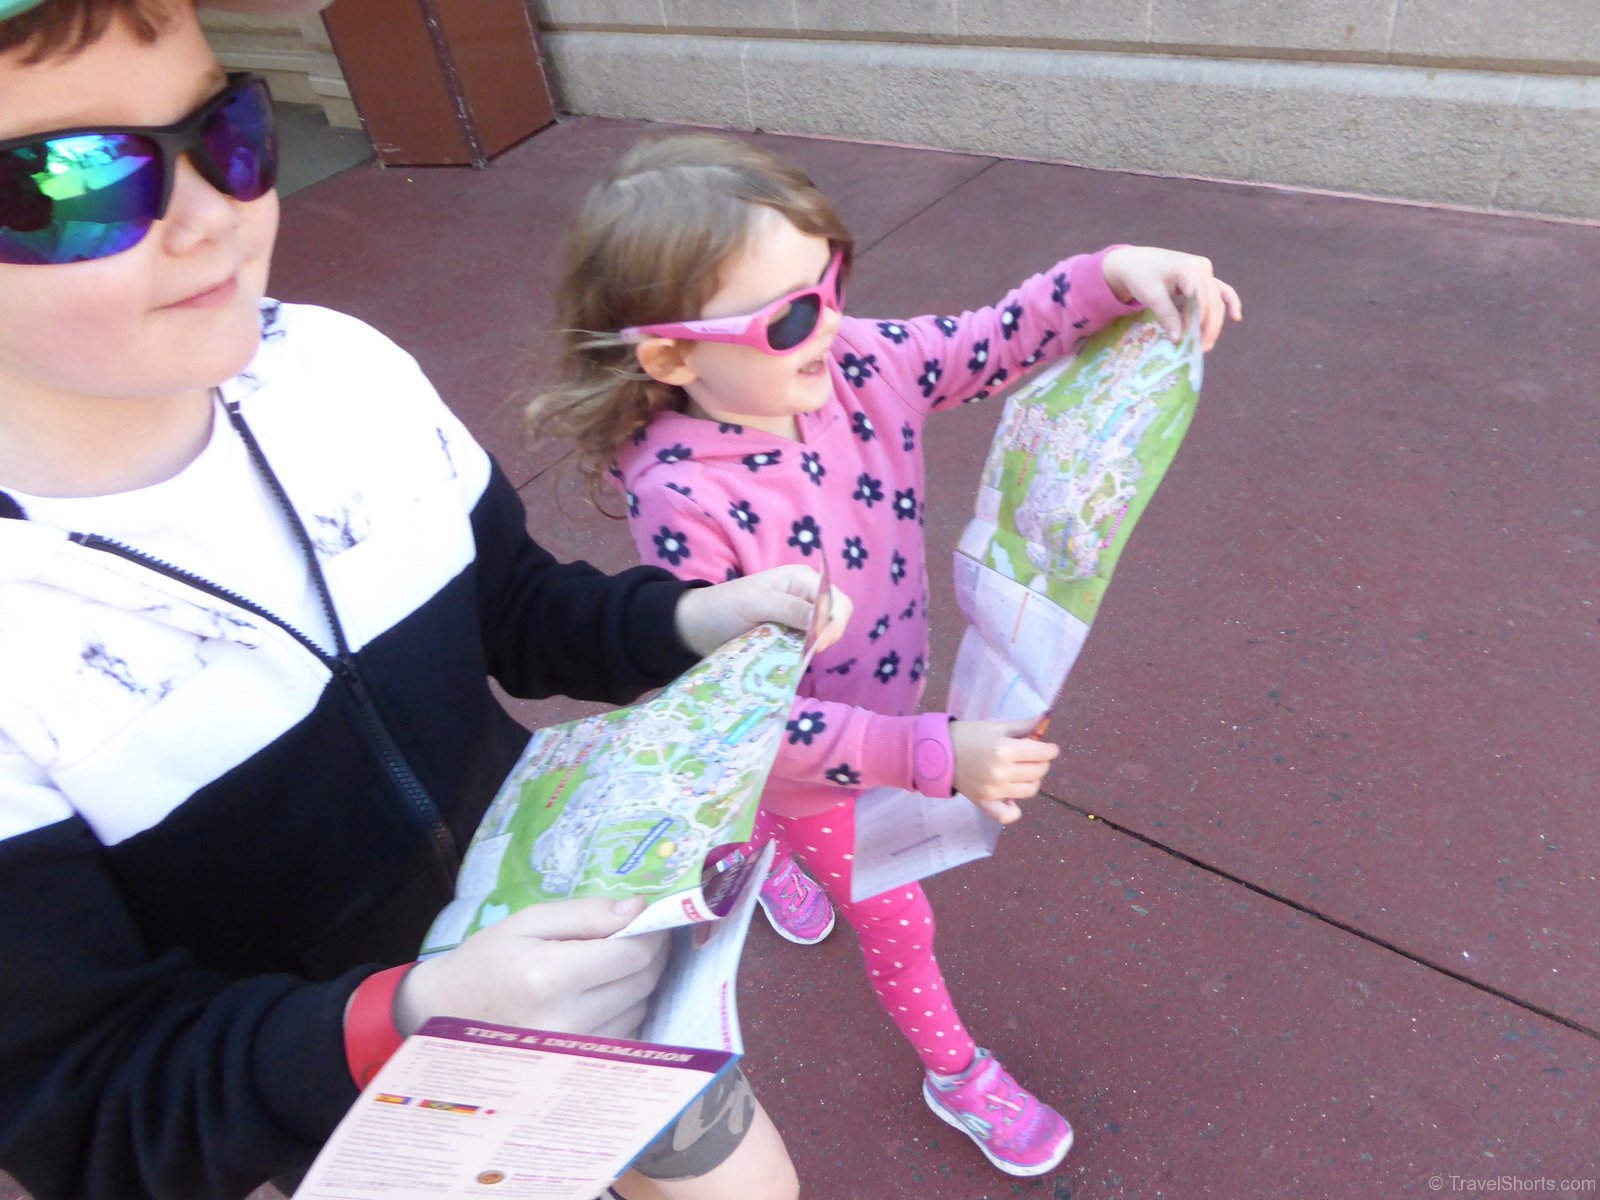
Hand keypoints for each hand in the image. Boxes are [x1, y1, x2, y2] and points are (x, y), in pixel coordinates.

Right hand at [394, 897, 668, 1039]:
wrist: (446, 1015)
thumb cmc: (487, 961)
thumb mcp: (529, 922)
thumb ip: (586, 913)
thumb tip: (640, 908)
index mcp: (550, 978)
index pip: (632, 955)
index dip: (652, 933)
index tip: (650, 919)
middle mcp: (566, 1022)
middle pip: (642, 983)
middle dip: (651, 954)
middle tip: (638, 935)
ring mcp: (573, 1052)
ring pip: (639, 1009)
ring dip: (638, 983)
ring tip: (611, 965)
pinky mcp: (576, 1068)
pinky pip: (625, 1034)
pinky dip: (625, 1010)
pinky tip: (603, 996)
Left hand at [674, 564, 851, 656]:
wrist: (696, 626)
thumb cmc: (722, 606)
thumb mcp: (754, 603)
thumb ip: (789, 608)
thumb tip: (822, 620)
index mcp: (802, 580)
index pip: (837, 602)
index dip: (833, 624)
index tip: (817, 645)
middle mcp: (805, 598)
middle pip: (836, 620)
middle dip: (826, 637)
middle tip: (805, 653)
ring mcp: (798, 619)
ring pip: (823, 637)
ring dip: (813, 648)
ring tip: (793, 656)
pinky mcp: (789, 638)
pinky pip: (807, 649)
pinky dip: (802, 656)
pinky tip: (789, 661)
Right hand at [951, 715, 1059, 824]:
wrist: (939, 753)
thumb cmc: (969, 736)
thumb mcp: (996, 727)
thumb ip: (1023, 726)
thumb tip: (1046, 718)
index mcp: (1004, 750)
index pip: (1042, 753)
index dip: (1050, 749)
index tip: (1049, 748)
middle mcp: (1001, 772)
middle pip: (1038, 771)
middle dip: (1041, 762)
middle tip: (1033, 757)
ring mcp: (993, 790)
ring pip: (1030, 790)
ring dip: (1032, 780)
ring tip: (1022, 772)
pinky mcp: (984, 803)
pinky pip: (1008, 815)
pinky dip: (1015, 809)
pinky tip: (1012, 797)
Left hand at [1101, 245, 1242, 351]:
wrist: (1134, 261)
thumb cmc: (1140, 275)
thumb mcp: (1151, 295)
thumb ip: (1167, 316)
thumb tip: (1178, 339)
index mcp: (1189, 268)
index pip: (1201, 299)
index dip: (1199, 321)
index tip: (1192, 341)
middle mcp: (1202, 267)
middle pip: (1212, 301)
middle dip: (1208, 326)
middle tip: (1202, 348)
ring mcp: (1205, 271)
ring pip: (1216, 300)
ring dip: (1215, 322)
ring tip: (1208, 343)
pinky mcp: (1204, 277)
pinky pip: (1220, 291)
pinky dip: (1228, 304)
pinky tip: (1236, 317)